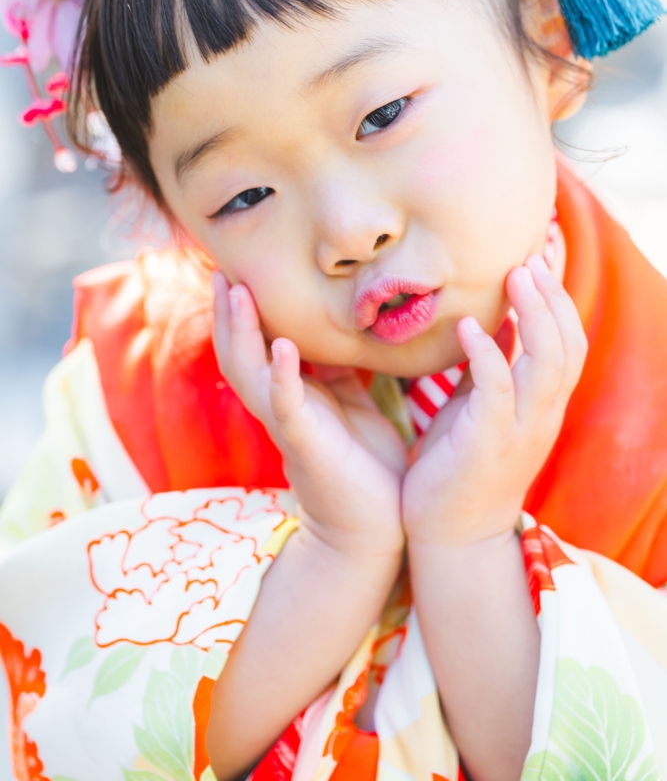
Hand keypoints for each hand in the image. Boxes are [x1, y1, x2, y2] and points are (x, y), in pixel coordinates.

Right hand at [213, 274, 405, 558]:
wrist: (374, 529)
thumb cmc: (364, 468)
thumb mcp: (351, 407)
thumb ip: (336, 376)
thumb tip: (335, 338)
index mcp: (291, 398)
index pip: (255, 347)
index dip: (243, 313)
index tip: (239, 271)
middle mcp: (279, 408)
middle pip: (238, 353)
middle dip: (228, 313)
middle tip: (223, 268)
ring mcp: (288, 426)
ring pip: (249, 372)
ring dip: (241, 332)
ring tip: (236, 291)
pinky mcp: (305, 445)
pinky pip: (286, 406)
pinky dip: (281, 376)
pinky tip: (279, 347)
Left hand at [402, 255, 586, 546]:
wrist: (450, 536)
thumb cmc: (460, 465)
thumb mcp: (481, 407)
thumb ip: (494, 367)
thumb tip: (496, 319)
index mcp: (541, 407)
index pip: (568, 346)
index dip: (558, 303)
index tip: (535, 263)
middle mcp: (541, 417)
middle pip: (567, 347)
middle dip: (552, 299)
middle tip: (527, 259)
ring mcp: (519, 432)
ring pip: (547, 364)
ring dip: (533, 315)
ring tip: (513, 276)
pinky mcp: (487, 444)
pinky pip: (496, 390)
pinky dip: (486, 353)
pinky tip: (469, 325)